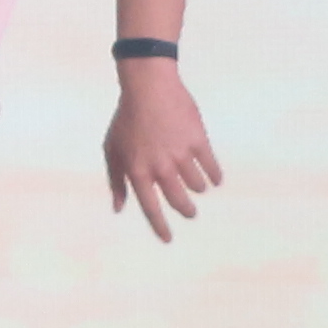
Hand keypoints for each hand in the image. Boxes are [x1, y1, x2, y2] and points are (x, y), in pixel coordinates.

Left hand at [104, 60, 220, 242]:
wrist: (148, 87)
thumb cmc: (126, 119)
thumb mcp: (112, 149)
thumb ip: (116, 180)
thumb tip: (119, 208)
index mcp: (137, 170)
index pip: (150, 208)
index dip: (160, 227)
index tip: (168, 239)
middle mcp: (160, 166)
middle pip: (179, 201)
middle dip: (186, 211)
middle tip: (190, 212)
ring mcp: (180, 154)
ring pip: (197, 186)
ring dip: (198, 189)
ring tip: (197, 185)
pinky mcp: (198, 141)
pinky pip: (212, 168)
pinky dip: (214, 176)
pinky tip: (214, 178)